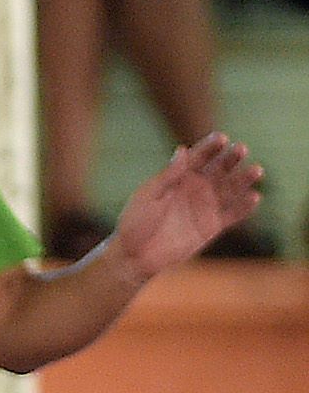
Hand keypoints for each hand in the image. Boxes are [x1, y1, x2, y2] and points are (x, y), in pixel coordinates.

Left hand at [108, 131, 264, 277]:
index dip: (210, 147)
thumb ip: (168, 175)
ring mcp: (205, 206)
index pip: (198, 157)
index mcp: (178, 177)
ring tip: (256, 170)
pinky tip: (254, 197)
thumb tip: (182, 149)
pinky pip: (232, 214)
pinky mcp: (212, 226)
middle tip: (242, 149)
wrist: (135, 255)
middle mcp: (195, 188)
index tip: (222, 137)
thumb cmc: (136, 222)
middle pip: (218, 169)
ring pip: (230, 189)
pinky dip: (244, 207)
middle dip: (230, 159)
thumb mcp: (149, 196)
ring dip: (243, 180)